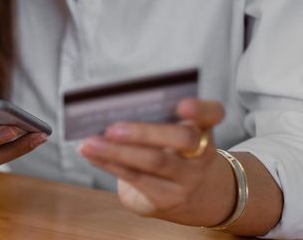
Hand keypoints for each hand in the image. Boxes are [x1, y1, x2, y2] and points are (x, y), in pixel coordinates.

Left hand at [78, 99, 235, 225]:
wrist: (189, 196)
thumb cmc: (169, 152)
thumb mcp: (168, 133)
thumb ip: (150, 119)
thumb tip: (106, 109)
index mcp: (203, 127)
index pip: (213, 114)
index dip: (201, 110)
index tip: (182, 105)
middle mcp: (201, 153)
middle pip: (182, 138)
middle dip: (145, 132)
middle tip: (112, 128)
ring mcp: (187, 179)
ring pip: (154, 162)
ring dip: (116, 151)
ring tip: (89, 143)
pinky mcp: (167, 198)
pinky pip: (135, 177)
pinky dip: (108, 163)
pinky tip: (90, 154)